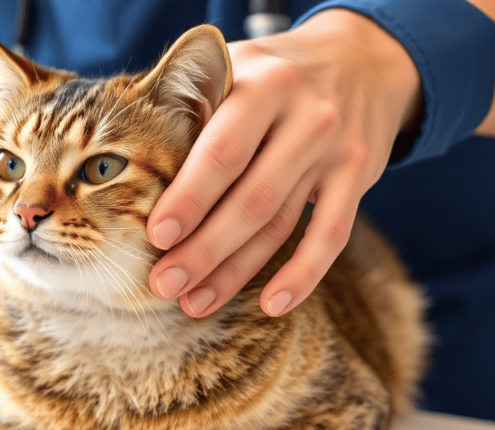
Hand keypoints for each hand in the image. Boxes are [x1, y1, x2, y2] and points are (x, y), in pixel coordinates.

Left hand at [146, 9, 421, 317]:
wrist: (362, 57)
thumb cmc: (273, 73)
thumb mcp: (235, 66)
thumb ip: (194, 107)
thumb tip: (132, 167)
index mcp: (263, 84)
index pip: (222, 151)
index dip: (189, 198)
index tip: (156, 236)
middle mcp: (305, 115)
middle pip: (251, 198)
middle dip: (203, 249)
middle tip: (163, 284)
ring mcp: (336, 149)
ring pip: (280, 224)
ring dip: (235, 271)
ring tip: (194, 302)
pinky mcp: (359, 177)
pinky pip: (331, 237)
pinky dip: (302, 276)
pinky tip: (272, 306)